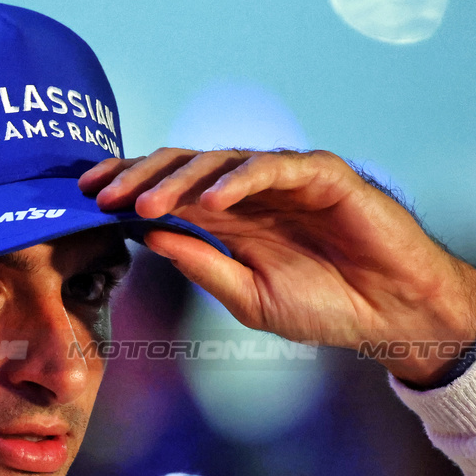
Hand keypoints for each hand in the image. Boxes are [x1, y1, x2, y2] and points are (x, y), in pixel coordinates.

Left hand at [80, 148, 475, 385]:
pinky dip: (240, 180)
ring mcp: (284, 179)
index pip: (165, 191)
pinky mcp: (322, 175)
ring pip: (219, 160)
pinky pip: (273, 168)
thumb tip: (149, 238)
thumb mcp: (248, 297)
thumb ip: (202, 265)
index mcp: (226, 219)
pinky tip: (210, 201)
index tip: (84, 199)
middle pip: (181, 166)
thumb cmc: (325, 305)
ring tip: (145, 204)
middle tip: (101, 196)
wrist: (391, 315)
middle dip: (136, 177)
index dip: (126, 188)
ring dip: (177, 179)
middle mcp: (248, 192)